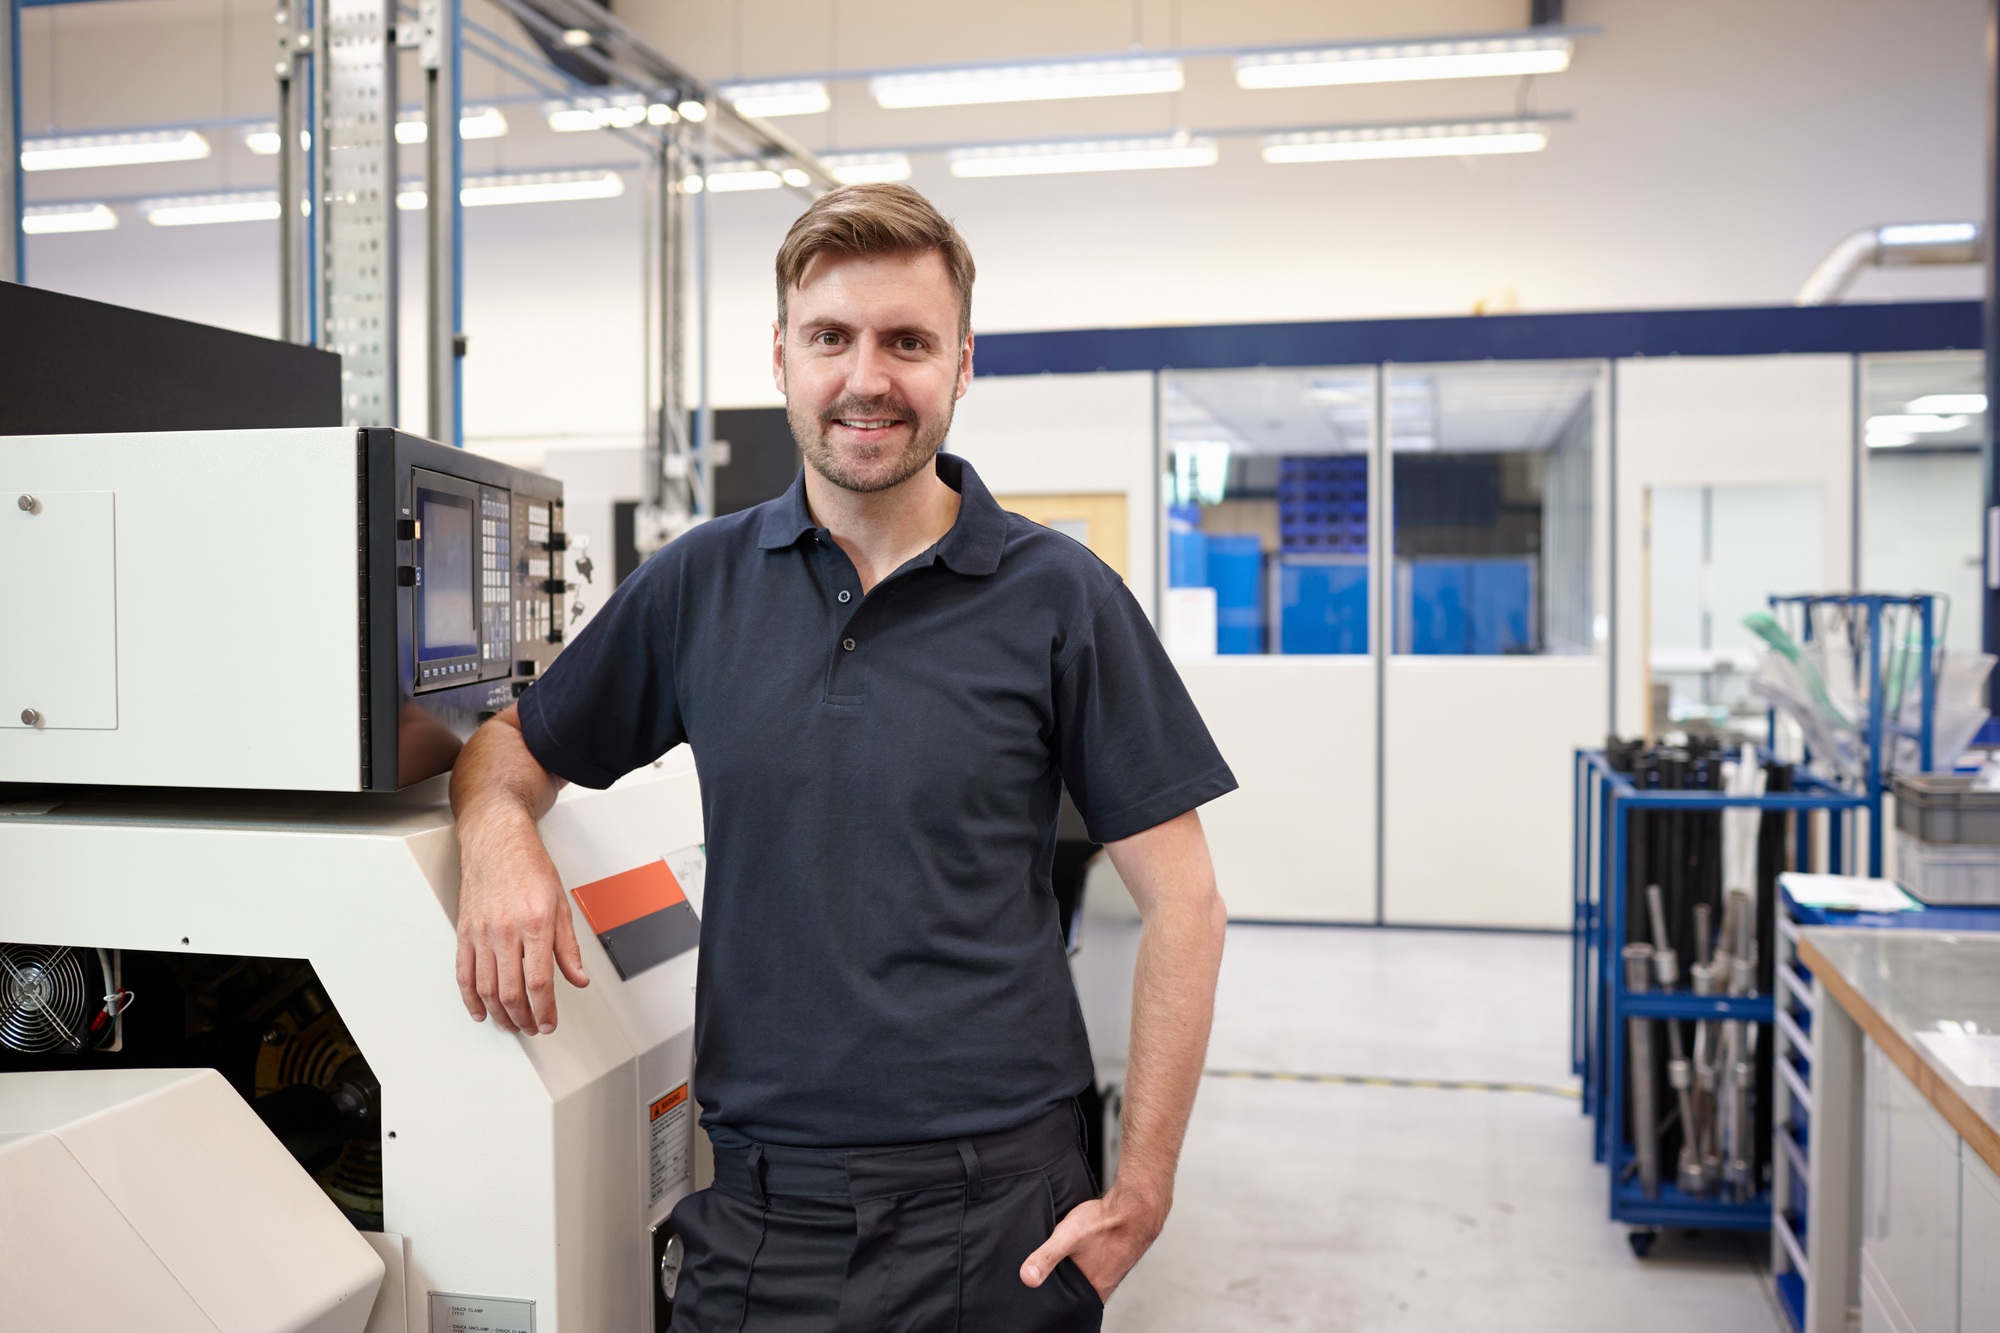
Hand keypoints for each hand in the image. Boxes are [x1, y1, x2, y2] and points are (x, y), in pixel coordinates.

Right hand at [454, 807, 588, 1034]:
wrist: (496, 841)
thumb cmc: (529, 866)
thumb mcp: (561, 904)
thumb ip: (568, 946)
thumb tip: (578, 978)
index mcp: (535, 924)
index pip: (539, 981)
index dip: (545, 1009)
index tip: (549, 1022)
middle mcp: (505, 931)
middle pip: (511, 992)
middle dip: (524, 1018)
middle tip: (533, 1027)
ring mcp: (481, 933)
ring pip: (487, 989)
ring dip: (500, 1014)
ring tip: (512, 1024)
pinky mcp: (464, 932)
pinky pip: (464, 974)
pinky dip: (471, 998)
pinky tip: (480, 1011)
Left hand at [1019, 1186, 1165, 1302]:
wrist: (1134, 1207)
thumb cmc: (1104, 1222)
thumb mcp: (1067, 1236)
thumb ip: (1046, 1256)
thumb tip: (1027, 1278)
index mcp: (1092, 1290)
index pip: (1068, 1308)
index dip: (1054, 1303)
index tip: (1042, 1296)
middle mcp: (1102, 1286)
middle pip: (1075, 1296)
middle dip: (1062, 1289)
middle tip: (1049, 1278)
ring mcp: (1109, 1275)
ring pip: (1085, 1282)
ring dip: (1073, 1276)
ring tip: (1062, 1266)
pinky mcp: (1111, 1262)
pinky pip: (1093, 1270)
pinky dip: (1084, 1265)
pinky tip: (1080, 1254)